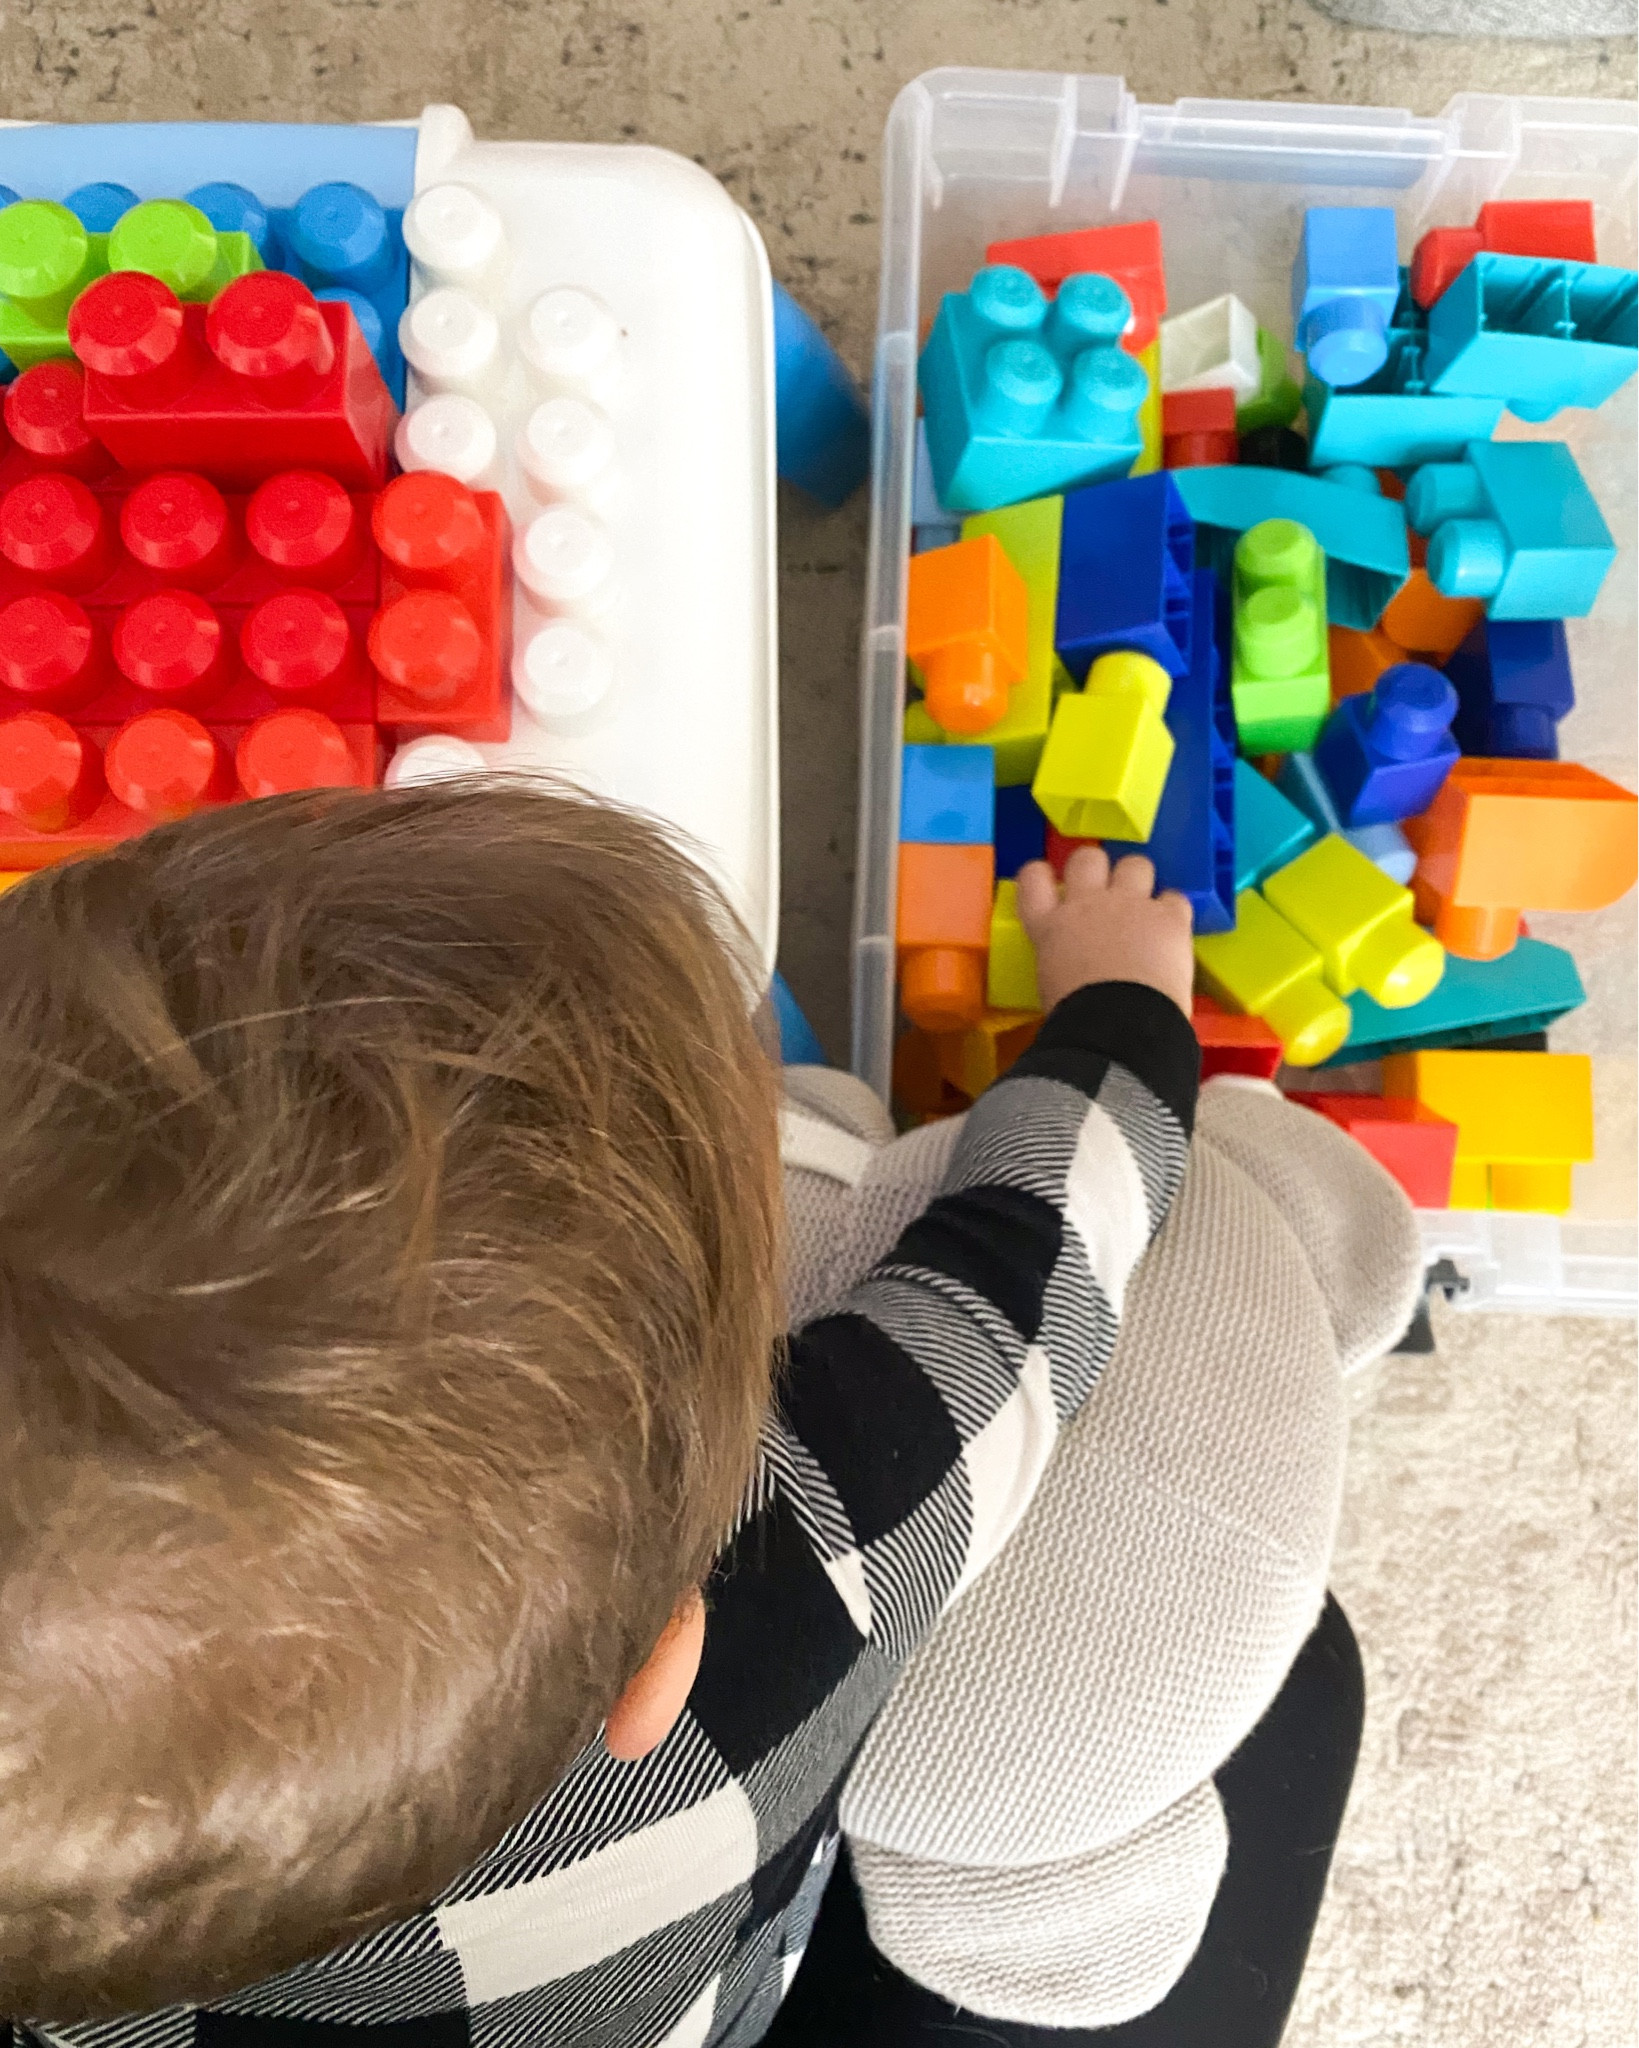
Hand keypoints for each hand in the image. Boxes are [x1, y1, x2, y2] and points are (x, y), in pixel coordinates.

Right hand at [1015, 847, 1193, 1016]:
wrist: (1116, 1024)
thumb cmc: (1074, 1016)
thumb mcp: (1053, 980)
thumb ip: (1063, 957)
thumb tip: (1078, 964)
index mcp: (1050, 925)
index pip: (1033, 878)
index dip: (1040, 874)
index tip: (1048, 882)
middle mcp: (1087, 904)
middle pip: (1087, 858)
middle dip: (1095, 868)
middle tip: (1103, 891)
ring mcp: (1130, 905)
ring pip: (1135, 864)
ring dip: (1138, 880)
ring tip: (1143, 905)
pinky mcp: (1169, 917)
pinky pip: (1174, 898)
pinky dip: (1173, 912)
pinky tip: (1172, 932)